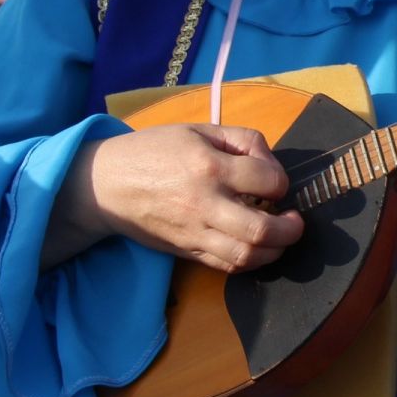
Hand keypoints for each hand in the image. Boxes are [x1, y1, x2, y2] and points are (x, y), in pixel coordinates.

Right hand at [49, 124, 298, 272]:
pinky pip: (225, 266)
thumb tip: (270, 163)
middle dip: (290, 229)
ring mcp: (194, 232)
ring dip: (274, 251)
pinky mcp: (185, 251)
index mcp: (209, 167)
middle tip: (293, 220)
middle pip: (261, 229)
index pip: (267, 180)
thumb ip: (242, 140)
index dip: (282, 181)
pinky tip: (256, 248)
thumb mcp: (198, 130)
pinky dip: (249, 261)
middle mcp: (204, 203)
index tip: (276, 183)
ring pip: (245, 256)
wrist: (104, 185)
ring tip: (280, 237)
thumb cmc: (153, 152)